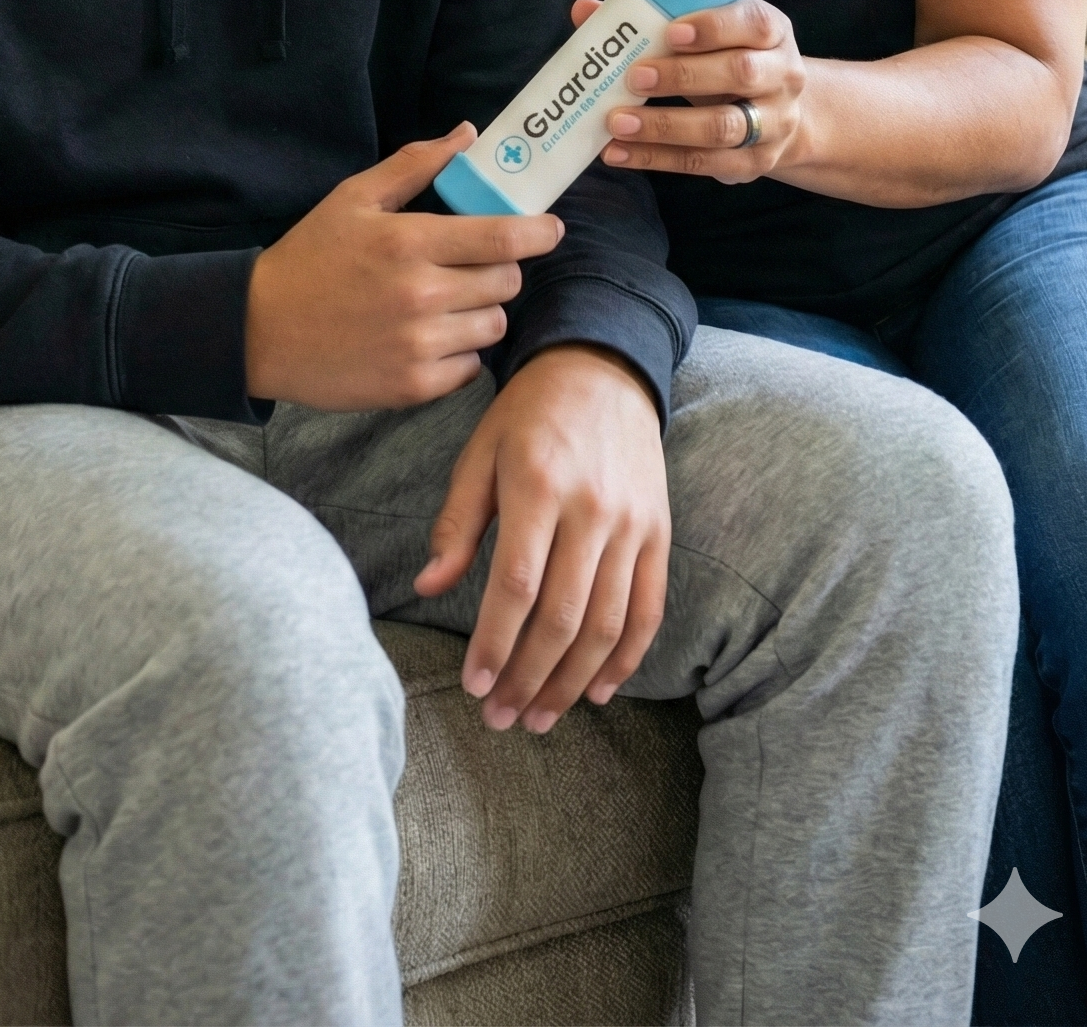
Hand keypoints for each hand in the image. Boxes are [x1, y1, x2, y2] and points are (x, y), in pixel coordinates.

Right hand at [244, 126, 562, 410]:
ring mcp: (418, 346)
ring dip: (481, 311)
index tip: (551, 229)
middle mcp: (420, 295)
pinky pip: (470, 367)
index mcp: (408, 242)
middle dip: (500, 269)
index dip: (538, 232)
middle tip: (473, 265)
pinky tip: (429, 336)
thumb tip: (468, 134)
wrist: (259, 330)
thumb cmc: (310, 258)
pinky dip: (460, 352)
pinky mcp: (412, 387)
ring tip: (447, 301)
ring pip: (493, 326)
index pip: (502, 238)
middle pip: (506, 282)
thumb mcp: (354, 198)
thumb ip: (416, 164)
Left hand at [415, 345, 668, 730]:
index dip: (495, 643)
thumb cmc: (528, 414)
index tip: (475, 685)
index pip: (517, 584)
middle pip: (563, 616)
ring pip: (606, 623)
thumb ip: (456, 523)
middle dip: (528, 677)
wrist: (604, 368)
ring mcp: (632, 523)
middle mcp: (591, 507)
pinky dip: (626, 658)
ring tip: (540, 717)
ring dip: (572, 682)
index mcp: (537, 484)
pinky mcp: (659, 532)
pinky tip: (598, 691)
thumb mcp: (479, 453)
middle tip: (501, 718)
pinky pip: (648, 608)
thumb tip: (428, 588)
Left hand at [592, 0, 806, 181]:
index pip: (754, 24)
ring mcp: (773, 124)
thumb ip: (649, 21)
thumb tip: (584, 10)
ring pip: (722, 126)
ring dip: (665, 125)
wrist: (777, 115)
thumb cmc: (725, 60)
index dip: (714, 27)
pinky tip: (618, 152)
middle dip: (684, 75)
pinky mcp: (753, 164)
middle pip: (740, 73)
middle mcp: (782, 76)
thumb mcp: (705, 36)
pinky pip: (702, 163)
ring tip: (617, 122)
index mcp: (772, 32)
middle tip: (634, 77)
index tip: (671, 32)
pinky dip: (656, 158)